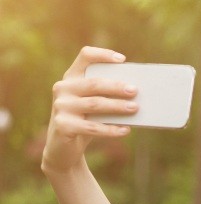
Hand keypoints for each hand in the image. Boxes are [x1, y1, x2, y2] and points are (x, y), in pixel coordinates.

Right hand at [42, 46, 137, 173]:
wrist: (63, 148)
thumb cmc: (85, 121)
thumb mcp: (94, 106)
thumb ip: (107, 97)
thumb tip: (136, 96)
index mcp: (71, 78)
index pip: (85, 57)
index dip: (102, 55)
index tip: (122, 60)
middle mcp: (63, 88)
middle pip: (93, 84)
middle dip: (116, 87)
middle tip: (135, 90)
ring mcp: (61, 107)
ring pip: (94, 104)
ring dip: (117, 106)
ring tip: (135, 108)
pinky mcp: (63, 126)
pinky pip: (92, 127)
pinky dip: (111, 130)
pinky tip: (126, 130)